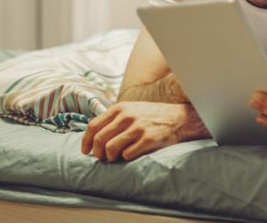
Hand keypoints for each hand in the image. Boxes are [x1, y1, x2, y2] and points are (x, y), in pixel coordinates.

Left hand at [79, 101, 208, 161]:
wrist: (181, 118)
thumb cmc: (154, 116)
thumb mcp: (132, 109)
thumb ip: (114, 118)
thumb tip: (94, 134)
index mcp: (120, 108)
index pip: (93, 126)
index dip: (86, 141)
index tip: (86, 151)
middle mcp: (127, 117)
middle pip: (99, 140)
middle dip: (97, 153)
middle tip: (102, 157)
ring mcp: (138, 128)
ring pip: (110, 149)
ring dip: (110, 157)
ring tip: (116, 158)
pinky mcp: (148, 140)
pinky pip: (127, 155)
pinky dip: (126, 158)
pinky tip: (131, 154)